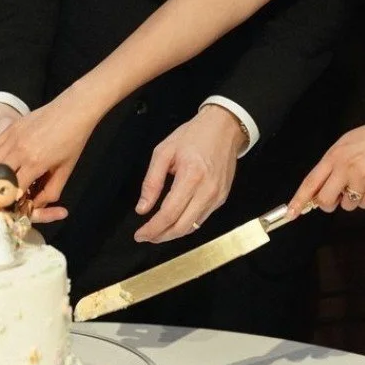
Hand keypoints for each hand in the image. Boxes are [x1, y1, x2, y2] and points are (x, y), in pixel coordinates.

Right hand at [0, 84, 102, 217]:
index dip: (11, 202)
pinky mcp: (10, 128)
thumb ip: (51, 191)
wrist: (74, 110)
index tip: (12, 207)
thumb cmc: (73, 140)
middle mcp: (19, 150)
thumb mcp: (65, 170)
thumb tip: (37, 204)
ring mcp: (12, 137)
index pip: (13, 190)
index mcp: (35, 162)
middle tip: (1, 198)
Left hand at [133, 105, 244, 242]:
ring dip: (173, 233)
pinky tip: (175, 221)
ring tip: (158, 231)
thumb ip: (152, 182)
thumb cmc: (195, 135)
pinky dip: (186, 224)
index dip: (152, 229)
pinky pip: (202, 219)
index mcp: (191, 176)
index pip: (169, 214)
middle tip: (146, 236)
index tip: (140, 234)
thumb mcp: (164, 151)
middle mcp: (207, 190)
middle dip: (161, 236)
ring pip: (193, 227)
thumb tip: (142, 207)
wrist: (225, 127)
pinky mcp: (222, 198)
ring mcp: (217, 196)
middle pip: (181, 227)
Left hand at [287, 110, 364, 215]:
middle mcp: (344, 167)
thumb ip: (333, 164)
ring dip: (352, 199)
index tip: (291, 212)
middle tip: (337, 197)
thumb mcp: (347, 143)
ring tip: (363, 180)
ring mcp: (361, 178)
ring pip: (347, 205)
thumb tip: (321, 187)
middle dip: (329, 203)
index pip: (311, 181)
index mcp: (334, 155)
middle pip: (325, 200)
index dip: (299, 199)